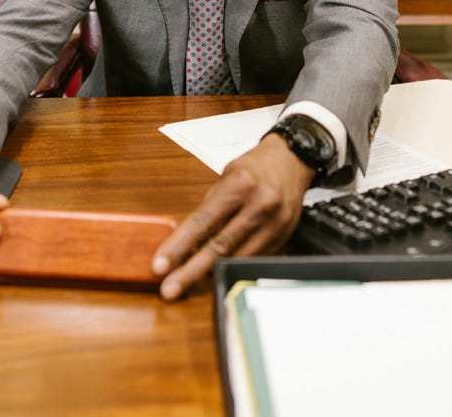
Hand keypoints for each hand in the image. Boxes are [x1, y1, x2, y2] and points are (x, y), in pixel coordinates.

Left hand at [151, 132, 314, 299]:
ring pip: (236, 258)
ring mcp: (274, 225)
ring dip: (210, 271)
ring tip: (187, 279)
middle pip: (219, 247)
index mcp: (240, 185)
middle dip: (190, 271)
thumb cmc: (254, 167)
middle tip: (169, 289)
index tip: (160, 265)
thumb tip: (188, 240)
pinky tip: (216, 268)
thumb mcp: (226, 175)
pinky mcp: (282, 238)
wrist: (291, 161)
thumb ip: (209, 206)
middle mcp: (259, 206)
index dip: (179, 246)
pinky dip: (231, 265)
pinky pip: (252, 259)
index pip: (203, 222)